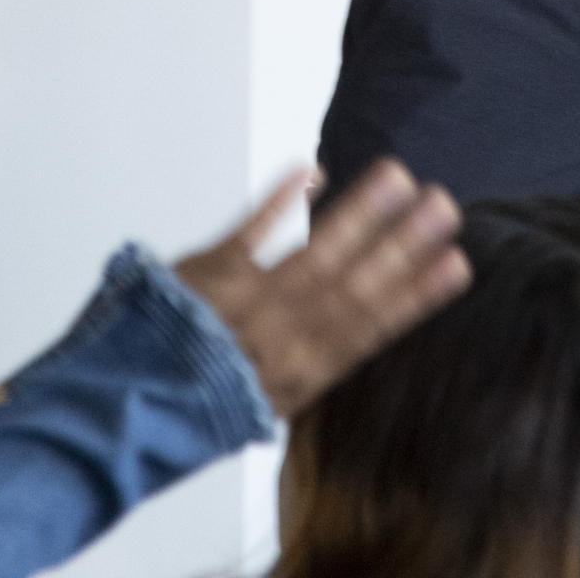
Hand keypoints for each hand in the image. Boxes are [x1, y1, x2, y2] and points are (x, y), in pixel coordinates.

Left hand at [174, 158, 469, 417]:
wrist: (122, 410)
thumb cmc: (194, 408)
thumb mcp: (263, 403)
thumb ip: (306, 364)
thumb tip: (357, 329)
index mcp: (297, 378)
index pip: (369, 330)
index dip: (416, 295)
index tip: (457, 263)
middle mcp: (277, 340)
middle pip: (351, 286)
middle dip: (401, 244)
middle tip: (443, 205)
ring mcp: (244, 303)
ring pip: (312, 254)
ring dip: (358, 213)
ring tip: (398, 175)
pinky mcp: (208, 272)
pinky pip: (249, 229)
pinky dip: (281, 199)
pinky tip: (314, 170)